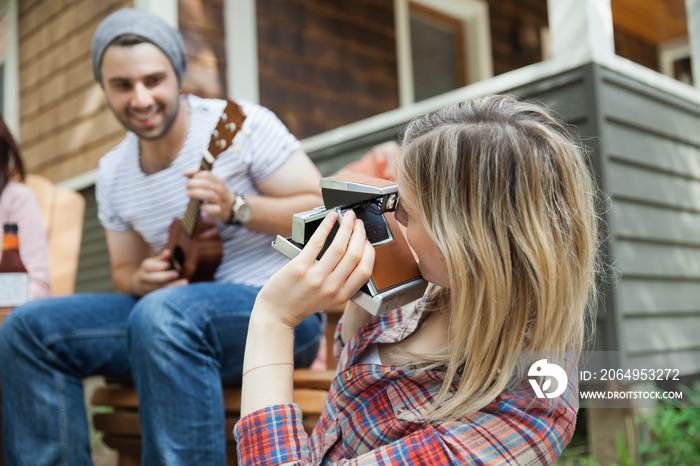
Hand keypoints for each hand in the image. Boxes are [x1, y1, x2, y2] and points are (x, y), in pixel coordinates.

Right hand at [131, 249, 187, 295]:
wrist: (136, 283)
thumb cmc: (150, 270)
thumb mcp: (153, 262)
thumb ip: (162, 258)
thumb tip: (168, 252)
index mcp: (145, 268)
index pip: (150, 267)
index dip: (159, 266)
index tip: (168, 264)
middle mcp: (145, 279)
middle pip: (154, 278)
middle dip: (165, 276)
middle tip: (176, 274)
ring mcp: (147, 289)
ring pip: (159, 289)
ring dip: (172, 287)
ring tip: (184, 283)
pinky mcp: (152, 296)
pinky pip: (162, 296)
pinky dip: (171, 294)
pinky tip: (180, 292)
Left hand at [184, 169, 234, 222]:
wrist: (230, 209)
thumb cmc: (216, 195)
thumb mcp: (210, 184)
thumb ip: (197, 177)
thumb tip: (185, 173)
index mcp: (219, 182)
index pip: (208, 175)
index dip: (197, 175)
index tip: (190, 179)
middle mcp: (222, 191)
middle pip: (208, 184)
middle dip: (195, 184)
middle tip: (187, 186)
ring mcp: (221, 201)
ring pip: (210, 195)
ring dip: (197, 193)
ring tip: (188, 193)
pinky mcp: (220, 212)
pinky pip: (214, 209)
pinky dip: (206, 207)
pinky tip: (201, 207)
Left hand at [253, 210, 374, 327]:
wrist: (277, 313)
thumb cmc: (300, 304)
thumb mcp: (329, 300)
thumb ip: (342, 283)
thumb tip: (354, 255)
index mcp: (341, 295)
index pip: (365, 270)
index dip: (369, 252)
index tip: (367, 241)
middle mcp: (331, 287)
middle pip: (354, 255)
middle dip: (360, 234)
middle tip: (359, 224)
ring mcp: (315, 277)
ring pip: (339, 247)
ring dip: (347, 227)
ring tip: (348, 218)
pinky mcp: (300, 267)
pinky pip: (317, 242)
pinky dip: (326, 226)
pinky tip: (331, 218)